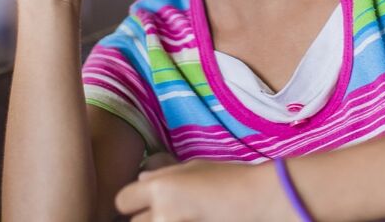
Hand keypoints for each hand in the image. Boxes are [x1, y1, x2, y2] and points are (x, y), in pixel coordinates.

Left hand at [115, 159, 297, 221]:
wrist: (261, 203)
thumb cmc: (232, 179)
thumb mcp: (195, 167)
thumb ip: (163, 174)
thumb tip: (141, 179)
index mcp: (160, 188)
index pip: (122, 201)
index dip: (134, 201)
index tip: (145, 203)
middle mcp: (161, 214)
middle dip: (149, 218)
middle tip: (175, 210)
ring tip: (188, 215)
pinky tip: (196, 218)